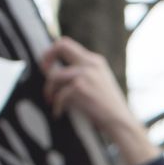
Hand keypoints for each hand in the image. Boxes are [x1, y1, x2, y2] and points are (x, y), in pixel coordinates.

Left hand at [40, 37, 160, 164]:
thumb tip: (52, 70)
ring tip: (51, 101)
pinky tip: (58, 113)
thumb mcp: (98, 81)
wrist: (119, 120)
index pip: (67, 43)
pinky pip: (59, 95)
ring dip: (49, 90)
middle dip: (47, 58)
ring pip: (54, 76)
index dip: (52, 51)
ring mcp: (85, 75)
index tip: (48, 65)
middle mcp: (90, 64)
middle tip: (43, 71)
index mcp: (95, 60)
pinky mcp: (80, 88)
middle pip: (60, 47)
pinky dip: (56, 106)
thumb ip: (81, 72)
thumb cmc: (107, 106)